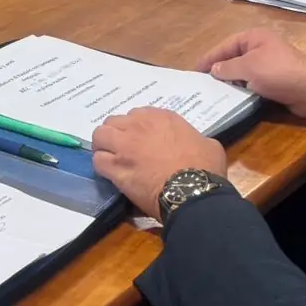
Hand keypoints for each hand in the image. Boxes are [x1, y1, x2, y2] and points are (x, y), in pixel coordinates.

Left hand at [90, 108, 225, 217]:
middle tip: (123, 150)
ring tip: (111, 159)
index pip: (137, 115)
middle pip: (114, 122)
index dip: (137, 129)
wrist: (193, 190)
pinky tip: (110, 174)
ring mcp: (125, 145)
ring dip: (104, 146)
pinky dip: (102, 166)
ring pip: (100, 136)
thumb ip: (195, 138)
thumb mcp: (207, 144)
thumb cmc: (204, 167)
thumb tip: (195, 145)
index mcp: (161, 117)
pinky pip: (98, 161)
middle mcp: (139, 125)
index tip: (142, 141)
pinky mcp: (116, 167)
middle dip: (117, 134)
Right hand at [194, 27, 305, 119]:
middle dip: (218, 70)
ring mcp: (267, 65)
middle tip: (201, 84)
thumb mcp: (249, 67)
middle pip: (233, 58)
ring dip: (230, 82)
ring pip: (242, 73)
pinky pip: (252, 84)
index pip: (225, 45)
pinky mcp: (273, 81)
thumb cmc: (279, 72)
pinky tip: (232, 100)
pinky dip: (242, 90)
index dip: (209, 58)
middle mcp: (260, 48)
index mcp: (254, 37)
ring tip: (212, 94)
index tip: (194, 71)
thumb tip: (214, 70)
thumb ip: (228, 67)